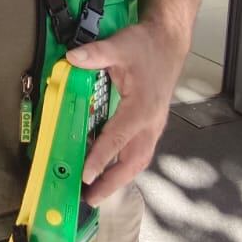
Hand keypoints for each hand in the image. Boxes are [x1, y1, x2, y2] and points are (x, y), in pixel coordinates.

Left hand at [66, 19, 188, 205]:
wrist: (169, 43)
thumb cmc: (146, 46)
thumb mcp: (119, 45)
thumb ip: (95, 54)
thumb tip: (72, 58)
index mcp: (141, 109)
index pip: (117, 138)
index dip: (101, 158)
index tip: (86, 176)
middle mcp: (150, 123)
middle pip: (132, 161)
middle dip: (112, 182)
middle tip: (91, 199)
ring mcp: (153, 125)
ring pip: (138, 160)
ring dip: (119, 178)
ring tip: (98, 193)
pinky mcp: (151, 124)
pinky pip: (139, 151)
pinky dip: (125, 165)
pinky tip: (111, 170)